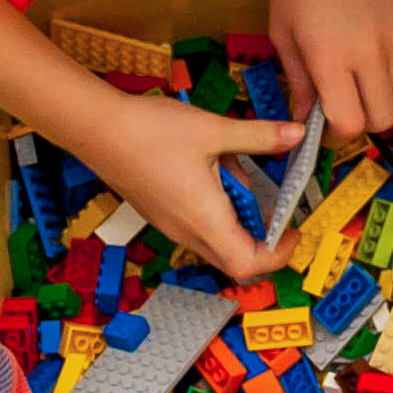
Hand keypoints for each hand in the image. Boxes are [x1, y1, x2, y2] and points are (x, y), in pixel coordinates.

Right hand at [85, 87, 298, 280]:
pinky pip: (198, 227)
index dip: (278, 255)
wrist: (96, 128)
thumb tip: (295, 135)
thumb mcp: (213, 129)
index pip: (248, 263)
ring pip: (216, 242)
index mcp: (204, 218)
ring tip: (240, 177)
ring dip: (238, 221)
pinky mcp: (161, 214)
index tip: (294, 232)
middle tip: (278, 210)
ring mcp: (170, 226)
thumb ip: (258, 136)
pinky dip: (218, 211)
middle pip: (234, 259)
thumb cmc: (148, 131)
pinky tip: (215, 170)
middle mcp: (186, 231)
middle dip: (263, 240)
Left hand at [265, 0, 392, 144]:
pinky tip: (379, 60)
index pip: (350, 123)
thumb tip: (302, 117)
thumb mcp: (283, 32)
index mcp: (331, 61)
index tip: (325, 122)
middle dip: (364, 122)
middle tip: (346, 106)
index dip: (337, 132)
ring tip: (363, 83)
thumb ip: (297, 80)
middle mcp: (368, 56)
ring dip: (383, 100)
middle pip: (383, 118)